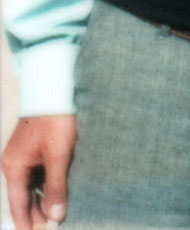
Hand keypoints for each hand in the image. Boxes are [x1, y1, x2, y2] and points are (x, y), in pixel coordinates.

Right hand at [2, 115, 75, 229]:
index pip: (18, 205)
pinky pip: (37, 173)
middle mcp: (14, 163)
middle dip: (34, 213)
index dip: (26, 223)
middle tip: (49, 226)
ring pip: (31, 185)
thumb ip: (56, 186)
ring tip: (54, 214)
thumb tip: (55, 216)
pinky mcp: (34, 147)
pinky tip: (56, 192)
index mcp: (14, 168)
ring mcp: (23, 155)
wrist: (54, 90)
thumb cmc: (55, 121)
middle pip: (23, 196)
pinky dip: (45, 185)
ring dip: (41, 199)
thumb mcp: (58, 155)